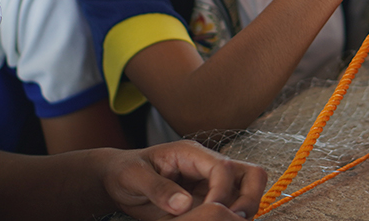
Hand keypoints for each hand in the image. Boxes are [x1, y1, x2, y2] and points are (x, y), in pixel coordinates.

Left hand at [104, 141, 266, 219]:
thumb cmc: (125, 172)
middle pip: (251, 174)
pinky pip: (231, 209)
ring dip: (243, 211)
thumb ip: (158, 189)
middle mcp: (208, 166)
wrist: (117, 179)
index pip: (224, 168)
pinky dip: (230, 219)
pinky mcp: (208, 200)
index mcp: (191, 154)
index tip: (210, 213)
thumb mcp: (134, 178)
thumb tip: (183, 205)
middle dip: (249, 199)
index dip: (222, 192)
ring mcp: (211, 184)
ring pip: (247, 191)